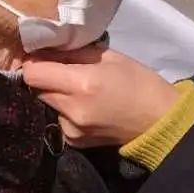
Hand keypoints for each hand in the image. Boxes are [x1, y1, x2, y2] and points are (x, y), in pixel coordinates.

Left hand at [23, 45, 181, 147]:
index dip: (34, 62)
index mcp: (82, 84)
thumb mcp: (111, 57)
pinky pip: (58, 118)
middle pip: (36, 89)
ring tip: (75, 89)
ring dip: (54, 93)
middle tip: (60, 69)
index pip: (33, 74)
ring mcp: (71, 129)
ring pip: (46, 104)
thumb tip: (48, 50)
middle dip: (44, 77)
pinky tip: (83, 106)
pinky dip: (64, 110)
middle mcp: (71, 109)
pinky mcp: (74, 142)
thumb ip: (76, 53)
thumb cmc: (140, 82)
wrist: (160, 120)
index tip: (42, 56)